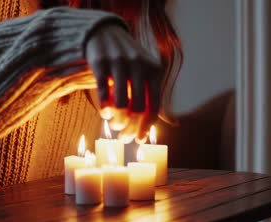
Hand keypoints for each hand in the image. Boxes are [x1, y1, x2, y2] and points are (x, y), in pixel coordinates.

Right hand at [85, 23, 161, 141]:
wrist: (105, 33)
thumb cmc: (127, 60)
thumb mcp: (145, 73)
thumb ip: (153, 95)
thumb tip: (169, 124)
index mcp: (154, 71)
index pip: (154, 106)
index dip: (145, 127)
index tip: (137, 140)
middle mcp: (139, 66)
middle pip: (138, 109)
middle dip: (130, 127)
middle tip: (122, 136)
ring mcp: (120, 63)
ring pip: (121, 104)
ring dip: (117, 120)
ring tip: (113, 124)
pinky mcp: (101, 63)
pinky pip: (103, 94)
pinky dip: (104, 109)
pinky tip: (104, 113)